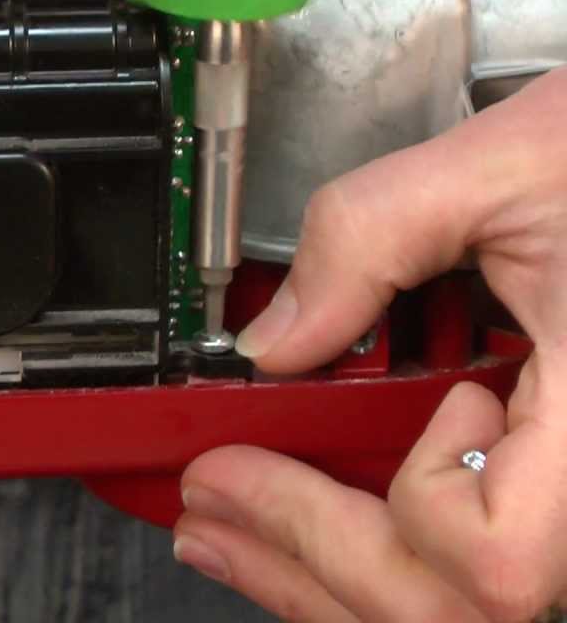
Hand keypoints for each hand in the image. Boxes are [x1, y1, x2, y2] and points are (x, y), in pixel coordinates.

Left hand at [173, 67, 566, 621]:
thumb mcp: (505, 165)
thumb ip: (367, 236)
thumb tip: (271, 339)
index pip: (498, 550)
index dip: (420, 503)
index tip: (370, 416)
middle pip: (447, 604)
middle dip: (307, 552)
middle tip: (210, 490)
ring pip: (439, 608)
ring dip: (312, 576)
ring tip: (221, 531)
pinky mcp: (544, 490)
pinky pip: (444, 570)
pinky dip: (354, 561)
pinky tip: (292, 533)